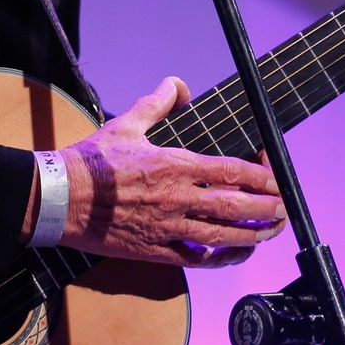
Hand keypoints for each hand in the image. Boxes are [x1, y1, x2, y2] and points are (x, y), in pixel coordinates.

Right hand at [57, 76, 285, 267]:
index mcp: (174, 165)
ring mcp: (168, 228)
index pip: (230, 171)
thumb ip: (157, 102)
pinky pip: (198, 260)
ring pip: (223, 236)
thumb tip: (178, 84)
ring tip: (272, 231)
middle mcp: (177, 199)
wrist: (59, 198)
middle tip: (285, 207)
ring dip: (253, 235)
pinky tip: (236, 253)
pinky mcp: (155, 251)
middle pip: (235, 207)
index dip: (260, 175)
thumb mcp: (126, 124)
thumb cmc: (92, 162)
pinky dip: (222, 258)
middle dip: (267, 208)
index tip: (275, 176)